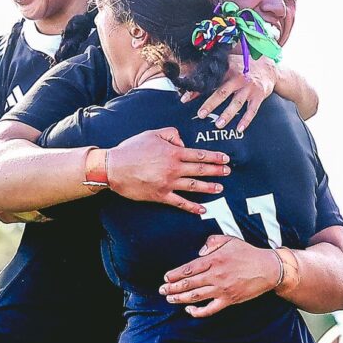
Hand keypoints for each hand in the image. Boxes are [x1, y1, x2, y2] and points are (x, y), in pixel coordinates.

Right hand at [107, 128, 228, 213]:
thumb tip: (183, 142)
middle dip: (216, 171)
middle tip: (227, 172)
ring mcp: (168, 184)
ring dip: (209, 187)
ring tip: (220, 188)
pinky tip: (202, 209)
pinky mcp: (161, 196)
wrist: (115, 167)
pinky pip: (180, 203)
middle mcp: (174, 169)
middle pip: (200, 170)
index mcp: (173, 152)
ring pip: (194, 186)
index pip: (199, 154)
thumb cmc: (132, 149)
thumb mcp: (152, 134)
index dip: (214, 157)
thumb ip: (171, 134)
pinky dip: (192, 207)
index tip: (225, 158)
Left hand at [159, 235, 289, 316]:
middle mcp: (216, 275)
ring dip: (180, 299)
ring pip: (195, 296)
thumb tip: (198, 253)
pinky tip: (189, 310)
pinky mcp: (229, 300)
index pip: (189, 269)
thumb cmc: (247, 253)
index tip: (166, 278)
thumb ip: (211, 242)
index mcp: (214, 260)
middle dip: (172, 288)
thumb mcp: (229, 240)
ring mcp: (222, 289)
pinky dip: (198, 312)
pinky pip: (210, 309)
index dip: (175, 275)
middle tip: (161, 291)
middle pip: (189, 284)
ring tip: (170, 299)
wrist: (268, 268)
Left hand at [182, 55, 277, 132]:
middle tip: (201, 115)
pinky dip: (246, 120)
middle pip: (222, 92)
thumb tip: (188, 73)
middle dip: (211, 104)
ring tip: (218, 125)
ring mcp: (249, 88)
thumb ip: (212, 70)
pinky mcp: (259, 96)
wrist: (269, 67)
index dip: (196, 90)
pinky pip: (252, 110)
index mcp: (228, 70)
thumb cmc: (244, 67)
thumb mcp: (229, 63)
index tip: (184, 99)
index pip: (210, 81)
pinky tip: (239, 129)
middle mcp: (238, 78)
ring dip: (227, 115)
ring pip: (236, 103)